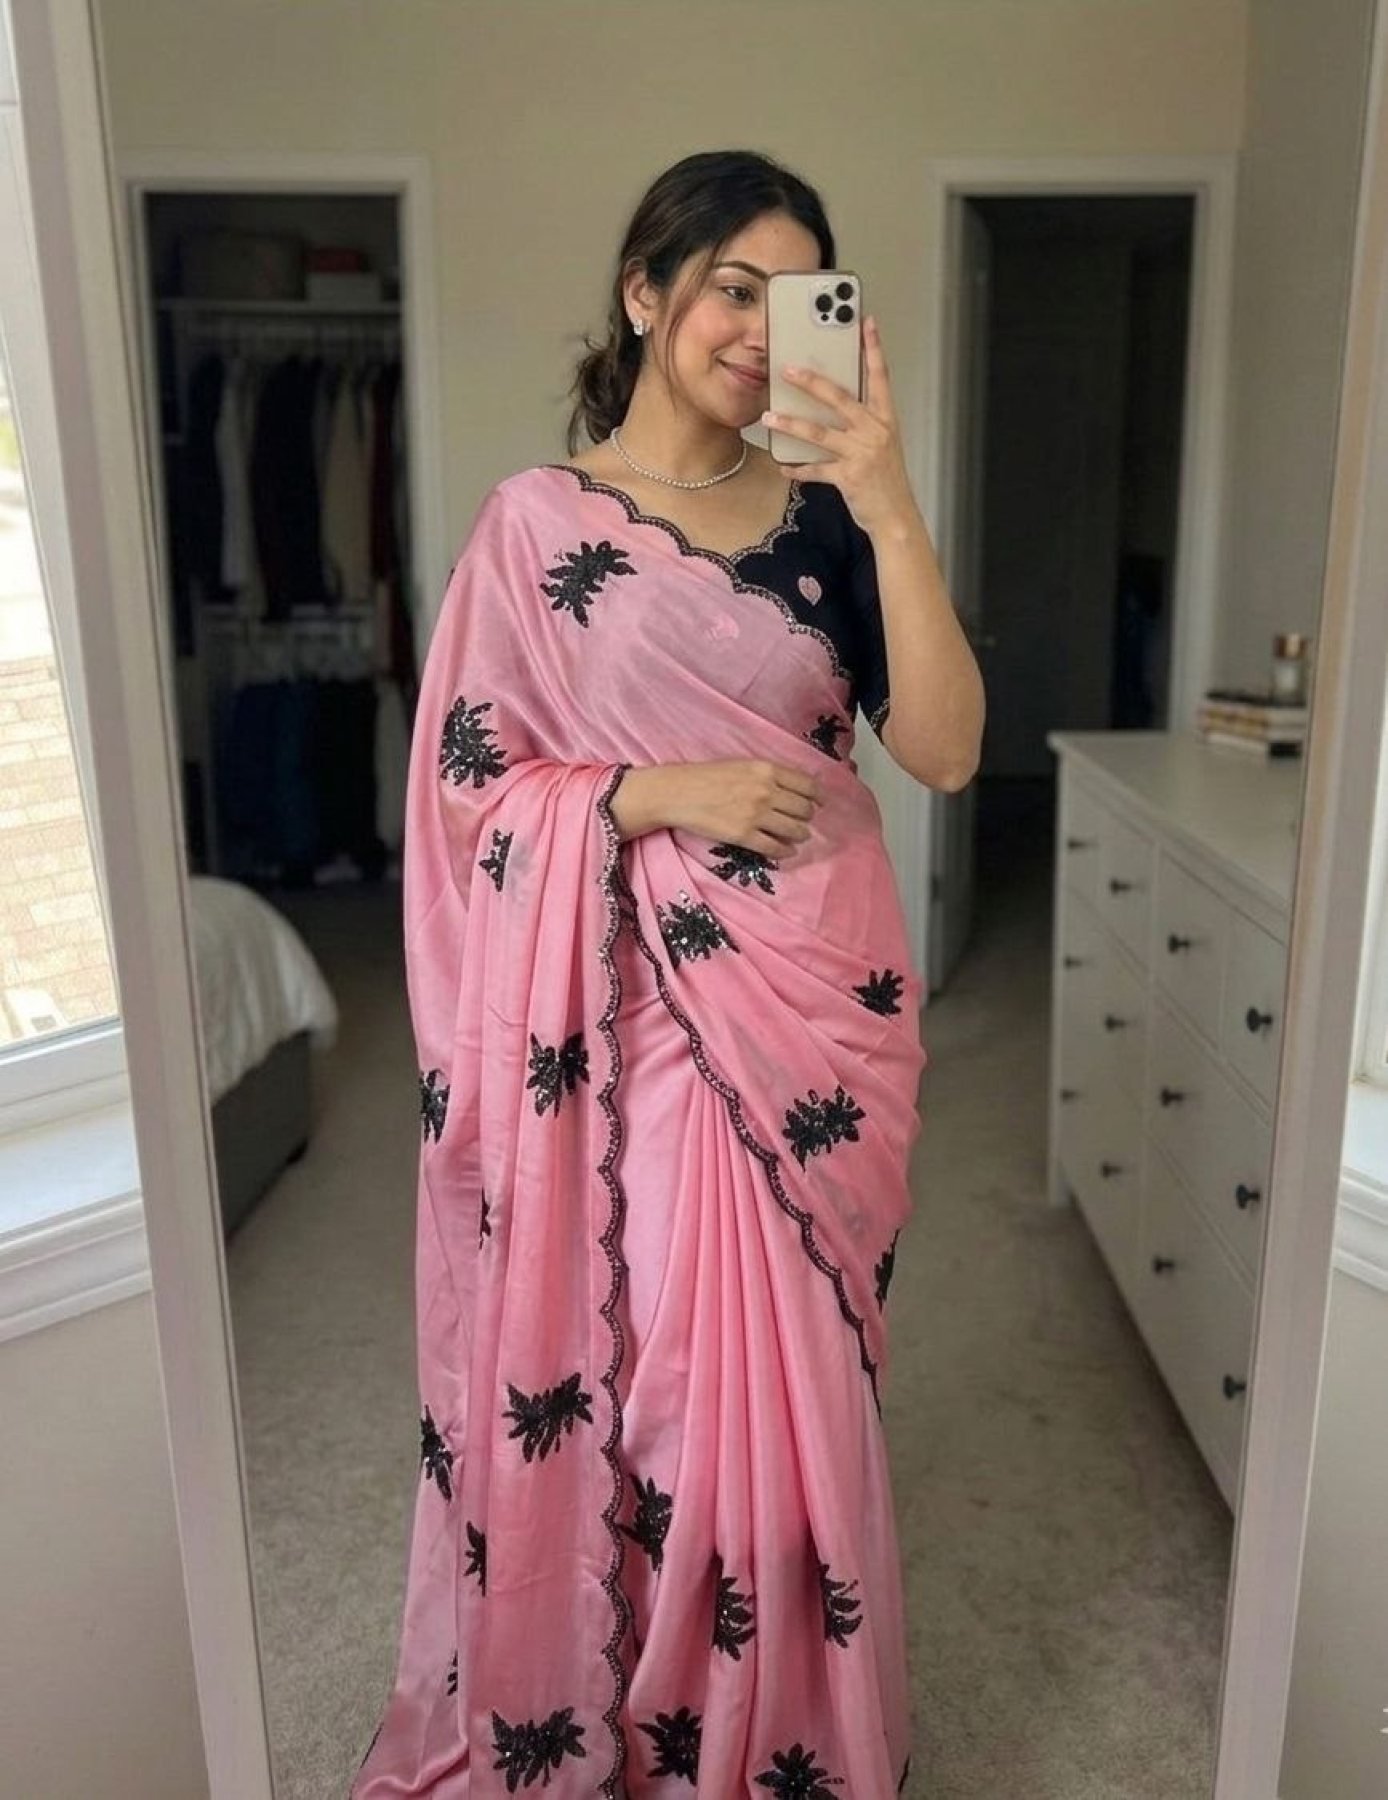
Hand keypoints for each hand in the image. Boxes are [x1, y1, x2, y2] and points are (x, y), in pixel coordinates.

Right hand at [613, 760, 824, 856]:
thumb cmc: (707, 776)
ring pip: (795, 830)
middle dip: (807, 817)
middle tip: (803, 821)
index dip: (817, 797)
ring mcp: (756, 815)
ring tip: (797, 836)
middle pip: (804, 809)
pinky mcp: (744, 836)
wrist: (678, 793)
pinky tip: (786, 851)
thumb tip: (795, 787)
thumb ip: (769, 774)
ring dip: (800, 835)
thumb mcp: (743, 765)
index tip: (819, 803)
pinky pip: (775, 847)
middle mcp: (766, 791)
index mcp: (767, 769)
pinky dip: (785, 851)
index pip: (807, 785)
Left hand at [761, 315, 917, 537]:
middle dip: (812, 382)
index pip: (879, 376)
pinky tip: (783, 466)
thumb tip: (833, 403)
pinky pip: (816, 469)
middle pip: (840, 398)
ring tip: (769, 416)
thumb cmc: (885, 479)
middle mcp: (875, 432)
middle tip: (788, 369)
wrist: (896, 516)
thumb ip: (862, 423)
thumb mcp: (881, 444)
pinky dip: (798, 468)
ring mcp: (862, 454)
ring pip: (820, 433)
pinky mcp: (849, 477)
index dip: (873, 349)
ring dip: (791, 423)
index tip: (865, 322)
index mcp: (885, 419)